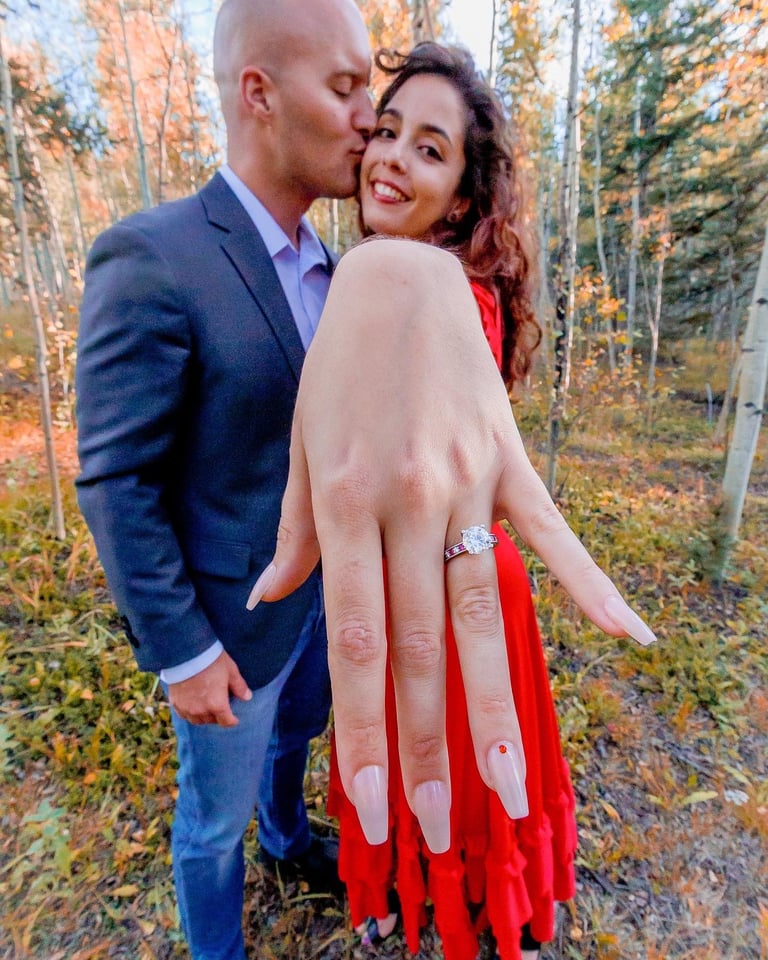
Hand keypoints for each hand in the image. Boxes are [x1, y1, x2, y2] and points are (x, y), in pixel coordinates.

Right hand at [168, 651, 251, 726]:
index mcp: (217, 704)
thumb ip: (239, 686)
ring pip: (197, 720)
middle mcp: (201, 710)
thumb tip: (247, 697)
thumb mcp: (231, 671)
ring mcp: (187, 708)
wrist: (186, 653)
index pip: (226, 721)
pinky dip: (189, 713)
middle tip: (221, 708)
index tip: (234, 719)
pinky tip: (192, 705)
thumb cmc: (211, 660)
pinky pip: (183, 715)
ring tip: (207, 708)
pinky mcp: (175, 702)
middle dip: (218, 716)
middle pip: (211, 721)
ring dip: (203, 716)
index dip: (232, 721)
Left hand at [248, 238, 655, 851]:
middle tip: (435, 827)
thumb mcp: (300, 444)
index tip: (364, 799)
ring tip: (507, 782)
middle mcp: (409, 499)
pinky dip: (591, 585)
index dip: (360, 726)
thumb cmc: (339, 368)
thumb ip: (294, 531)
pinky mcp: (512, 461)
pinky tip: (630, 638)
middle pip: (423, 644)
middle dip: (425, 744)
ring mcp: (470, 481)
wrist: (400, 282)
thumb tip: (274, 600)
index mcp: (345, 501)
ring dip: (494, 702)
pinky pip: (553, 534)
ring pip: (485, 609)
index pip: (357, 638)